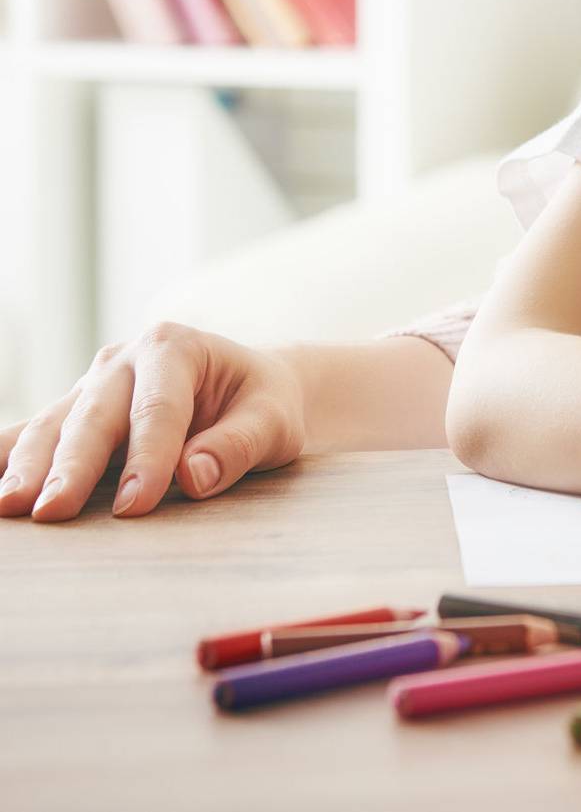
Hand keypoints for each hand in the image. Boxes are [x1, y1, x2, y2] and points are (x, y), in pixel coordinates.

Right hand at [0, 322, 305, 521]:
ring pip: (52, 426)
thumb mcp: (275, 420)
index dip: (148, 458)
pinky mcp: (72, 413)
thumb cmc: (262, 404)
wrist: (248, 389)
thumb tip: (194, 476)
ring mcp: (91, 385)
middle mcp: (124, 360)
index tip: (134, 506)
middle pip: (94, 416)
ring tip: (8, 507)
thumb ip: (239, 445)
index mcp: (176, 348)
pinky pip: (32, 435)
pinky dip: (7, 458)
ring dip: (27, 467)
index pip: (158, 409)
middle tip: (52, 512)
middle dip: (72, 466)